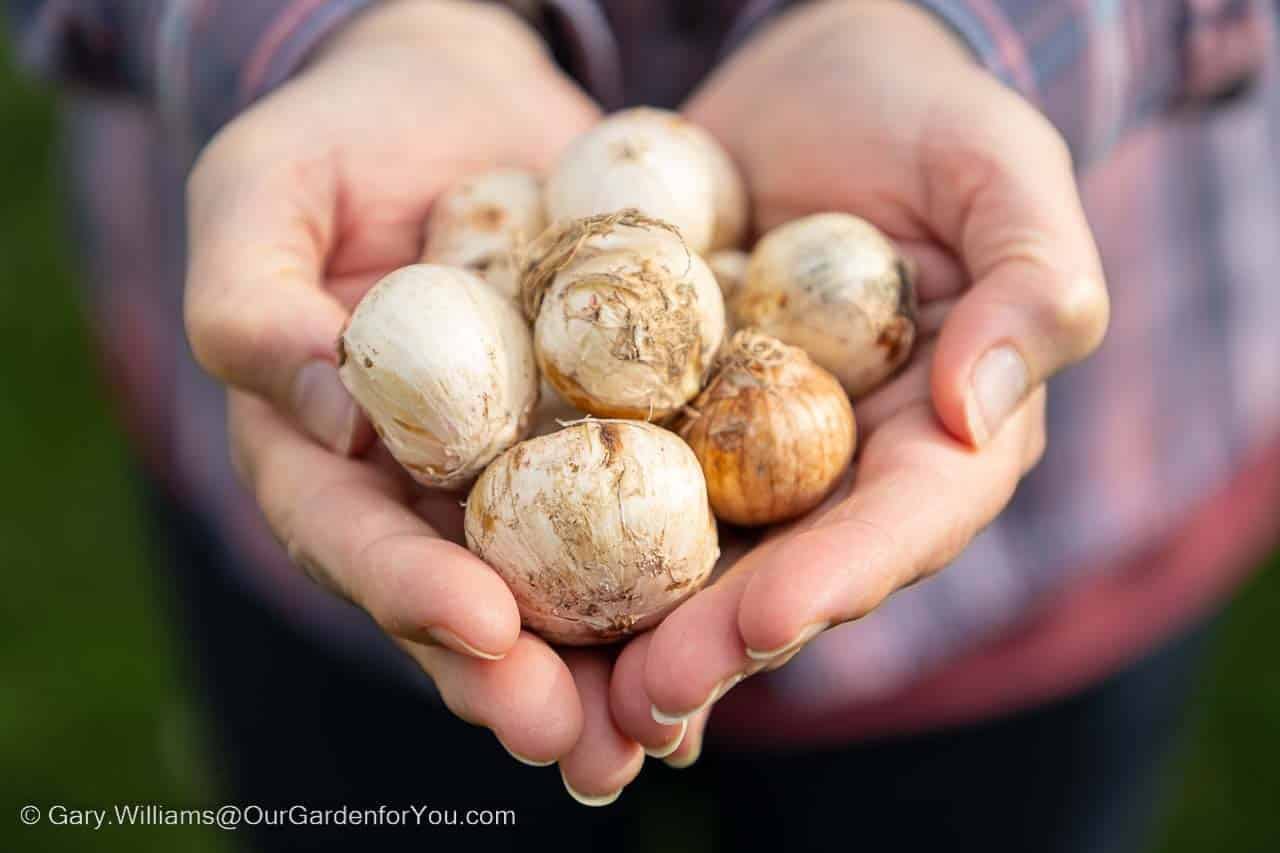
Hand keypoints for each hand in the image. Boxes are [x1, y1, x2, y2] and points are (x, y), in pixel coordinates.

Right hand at [184, 0, 641, 797]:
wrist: (454, 101)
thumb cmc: (334, 141)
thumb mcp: (260, 193)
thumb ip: (253, 303)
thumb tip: (326, 410)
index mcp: (321, 454)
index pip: (352, 538)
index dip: (408, 590)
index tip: (481, 627)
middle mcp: (421, 487)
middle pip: (460, 599)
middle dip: (514, 679)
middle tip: (573, 742)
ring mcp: (515, 468)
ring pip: (557, 583)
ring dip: (607, 667)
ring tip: (663, 732)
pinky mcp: (603, 431)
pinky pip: (640, 506)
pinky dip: (681, 572)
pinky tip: (738, 626)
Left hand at [607, 0, 1110, 760]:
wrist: (815, 80)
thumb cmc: (926, 117)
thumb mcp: (1000, 172)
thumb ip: (1032, 285)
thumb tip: (980, 412)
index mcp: (945, 436)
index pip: (900, 525)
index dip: (837, 581)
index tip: (764, 623)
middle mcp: (844, 468)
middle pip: (788, 574)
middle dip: (717, 647)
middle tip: (641, 705)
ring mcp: (750, 452)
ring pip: (698, 561)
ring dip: (635, 639)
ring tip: (572, 702)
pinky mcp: (671, 416)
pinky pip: (621, 483)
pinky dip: (572, 544)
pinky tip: (511, 597)